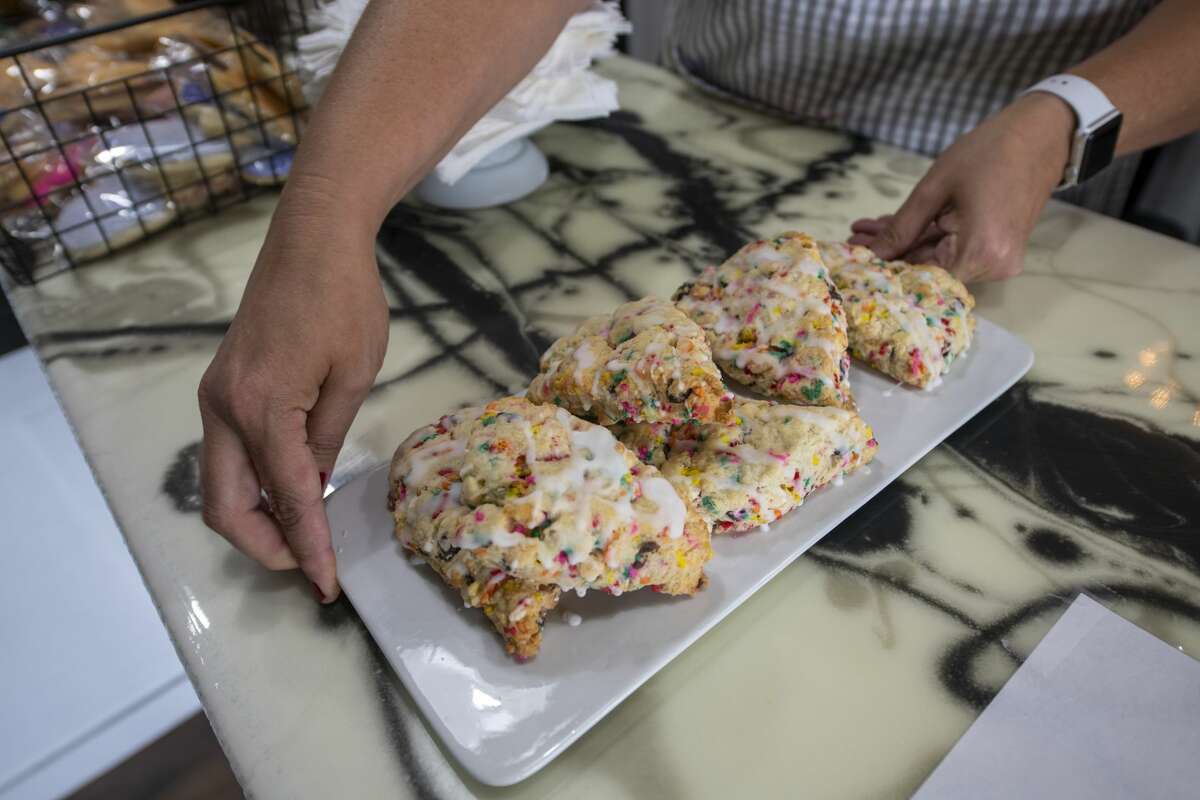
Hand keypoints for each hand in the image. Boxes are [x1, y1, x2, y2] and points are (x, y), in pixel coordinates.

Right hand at [198, 183, 387, 600]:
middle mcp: (225, 409)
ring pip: (220, 485)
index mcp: (263, 408)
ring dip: (255, 519)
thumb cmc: (345, 300)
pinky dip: (254, 485)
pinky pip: (229, 456)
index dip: (309, 547)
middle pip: (225, 507)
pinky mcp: (221, 388)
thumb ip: (328, 439)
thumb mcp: (354, 376)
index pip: (288, 498)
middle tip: (310, 564)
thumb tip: (315, 486)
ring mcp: (216, 398)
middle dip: (264, 546)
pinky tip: (291, 492)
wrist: (311, 240)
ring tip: (303, 536)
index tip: (328, 585)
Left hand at [848, 92, 1075, 281]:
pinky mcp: (997, 250)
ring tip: (865, 229)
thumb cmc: (989, 152)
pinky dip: (924, 237)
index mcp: (980, 253)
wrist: (1043, 133)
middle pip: (927, 269)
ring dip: (903, 243)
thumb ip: (902, 228)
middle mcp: (993, 267)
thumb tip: (871, 256)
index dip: (883, 269)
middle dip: (888, 251)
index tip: (851, 258)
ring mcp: (998, 261)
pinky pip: (952, 249)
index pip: (919, 277)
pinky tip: (891, 226)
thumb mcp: (935, 188)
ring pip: (936, 258)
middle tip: (852, 238)